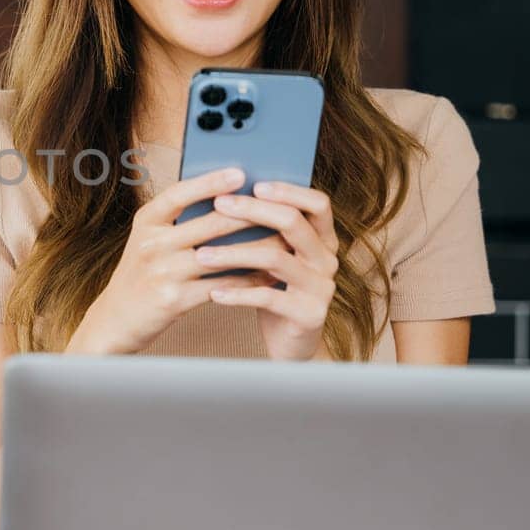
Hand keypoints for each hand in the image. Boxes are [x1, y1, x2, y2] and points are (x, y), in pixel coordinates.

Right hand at [66, 167, 266, 355]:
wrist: (116, 319)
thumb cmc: (142, 273)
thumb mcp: (150, 239)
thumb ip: (178, 220)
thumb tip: (228, 198)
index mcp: (146, 221)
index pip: (179, 194)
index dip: (210, 182)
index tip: (240, 173)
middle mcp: (151, 244)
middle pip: (209, 224)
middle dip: (249, 215)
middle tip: (282, 207)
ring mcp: (162, 273)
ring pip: (221, 256)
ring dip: (257, 249)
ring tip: (285, 241)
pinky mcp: (174, 300)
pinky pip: (221, 287)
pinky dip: (248, 281)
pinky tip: (269, 276)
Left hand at [194, 182, 339, 361]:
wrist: (291, 345)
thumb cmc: (276, 292)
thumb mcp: (276, 258)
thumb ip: (265, 232)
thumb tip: (223, 195)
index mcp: (323, 240)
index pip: (318, 204)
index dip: (289, 191)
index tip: (254, 184)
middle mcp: (327, 260)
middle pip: (293, 223)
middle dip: (253, 211)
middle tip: (218, 205)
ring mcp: (321, 288)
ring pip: (276, 259)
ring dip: (234, 254)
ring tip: (202, 255)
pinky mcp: (309, 315)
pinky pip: (269, 297)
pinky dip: (238, 294)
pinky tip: (213, 293)